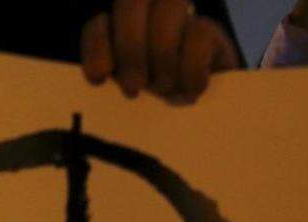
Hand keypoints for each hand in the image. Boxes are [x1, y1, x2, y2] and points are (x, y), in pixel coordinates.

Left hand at [81, 0, 239, 102]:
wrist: (204, 123)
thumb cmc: (159, 114)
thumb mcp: (130, 102)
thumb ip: (115, 82)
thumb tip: (100, 75)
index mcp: (119, 35)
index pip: (100, 23)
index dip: (98, 44)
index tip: (99, 77)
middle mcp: (148, 18)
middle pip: (132, 2)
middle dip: (131, 47)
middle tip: (134, 88)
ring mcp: (181, 20)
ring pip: (169, 6)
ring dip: (163, 54)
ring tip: (165, 90)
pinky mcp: (210, 32)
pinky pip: (200, 31)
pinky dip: (192, 65)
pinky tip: (191, 90)